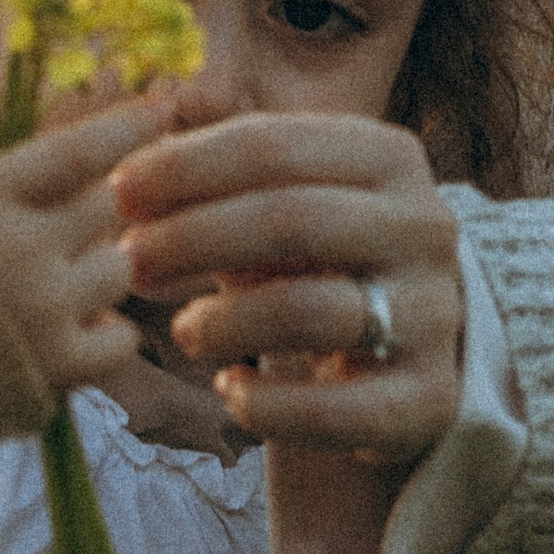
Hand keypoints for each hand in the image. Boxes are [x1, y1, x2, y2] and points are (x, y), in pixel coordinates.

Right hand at [0, 43, 157, 390]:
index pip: (77, 150)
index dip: (127, 127)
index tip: (167, 107)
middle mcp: (20, 247)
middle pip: (108, 207)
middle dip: (102, 211)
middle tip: (81, 222)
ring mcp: (43, 309)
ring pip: (121, 269)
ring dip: (104, 271)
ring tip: (56, 282)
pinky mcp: (57, 368)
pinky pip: (120, 338)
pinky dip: (104, 334)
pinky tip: (63, 332)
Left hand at [112, 112, 461, 463]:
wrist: (410, 347)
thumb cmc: (319, 259)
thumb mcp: (284, 199)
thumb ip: (218, 179)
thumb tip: (121, 177)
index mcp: (391, 156)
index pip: (273, 144)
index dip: (185, 167)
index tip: (118, 193)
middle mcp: (426, 226)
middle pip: (290, 218)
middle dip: (191, 237)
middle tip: (128, 262)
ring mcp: (435, 313)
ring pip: (308, 309)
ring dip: (221, 323)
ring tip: (185, 332)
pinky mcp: (429, 400)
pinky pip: (331, 409)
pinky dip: (264, 405)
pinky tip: (232, 390)